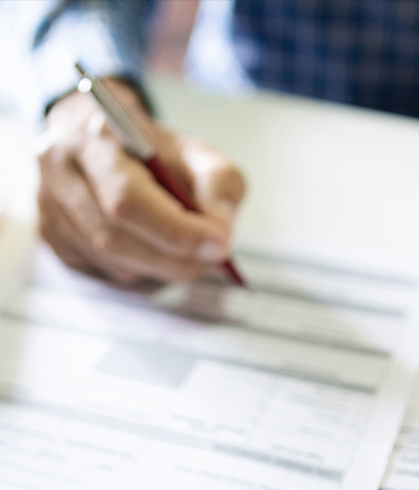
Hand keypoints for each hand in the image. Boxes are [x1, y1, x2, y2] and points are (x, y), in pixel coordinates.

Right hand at [36, 80, 244, 284]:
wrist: (107, 139)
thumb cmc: (155, 149)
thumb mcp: (199, 154)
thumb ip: (219, 186)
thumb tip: (219, 235)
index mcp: (93, 137)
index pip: (129, 200)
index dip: (177, 231)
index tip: (220, 245)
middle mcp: (60, 171)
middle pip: (116, 238)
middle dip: (174, 258)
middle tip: (211, 258)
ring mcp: (50, 207)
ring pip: (112, 262)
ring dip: (161, 268)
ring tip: (187, 253)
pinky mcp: (53, 237)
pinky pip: (105, 273)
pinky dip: (142, 273)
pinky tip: (157, 255)